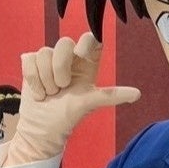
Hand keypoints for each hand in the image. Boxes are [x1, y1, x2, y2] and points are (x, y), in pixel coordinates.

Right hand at [5, 32, 140, 165]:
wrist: (42, 128)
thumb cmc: (68, 115)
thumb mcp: (90, 103)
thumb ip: (111, 95)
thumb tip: (138, 94)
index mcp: (87, 64)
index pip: (91, 39)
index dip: (86, 42)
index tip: (80, 54)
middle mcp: (69, 58)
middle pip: (65, 43)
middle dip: (60, 68)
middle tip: (62, 87)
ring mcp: (49, 59)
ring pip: (44, 52)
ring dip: (46, 79)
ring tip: (51, 93)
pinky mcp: (31, 63)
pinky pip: (29, 59)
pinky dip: (33, 80)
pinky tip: (39, 92)